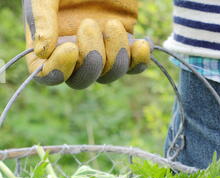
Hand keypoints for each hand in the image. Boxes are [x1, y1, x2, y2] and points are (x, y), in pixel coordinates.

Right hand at [23, 0, 150, 88]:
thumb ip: (42, 18)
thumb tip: (42, 52)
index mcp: (49, 43)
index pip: (48, 75)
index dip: (58, 70)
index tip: (70, 48)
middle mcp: (74, 53)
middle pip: (80, 81)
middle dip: (90, 61)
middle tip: (89, 24)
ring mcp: (101, 51)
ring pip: (109, 75)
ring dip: (115, 55)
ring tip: (114, 24)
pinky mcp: (123, 45)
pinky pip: (133, 67)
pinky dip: (140, 60)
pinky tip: (142, 43)